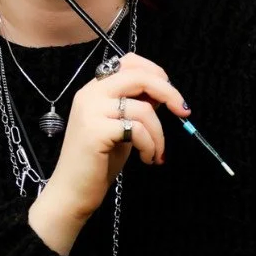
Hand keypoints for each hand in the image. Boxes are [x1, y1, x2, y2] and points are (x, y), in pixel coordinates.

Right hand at [45, 51, 192, 223]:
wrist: (72, 192)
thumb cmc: (97, 162)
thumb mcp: (120, 127)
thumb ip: (135, 106)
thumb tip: (163, 94)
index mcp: (93, 90)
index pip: (128, 62)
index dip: (155, 73)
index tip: (172, 94)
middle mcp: (89, 95)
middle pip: (138, 76)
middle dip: (169, 93)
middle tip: (183, 112)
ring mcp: (91, 111)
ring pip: (142, 109)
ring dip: (159, 134)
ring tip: (156, 153)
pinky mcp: (95, 131)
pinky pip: (137, 130)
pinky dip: (150, 146)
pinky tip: (147, 159)